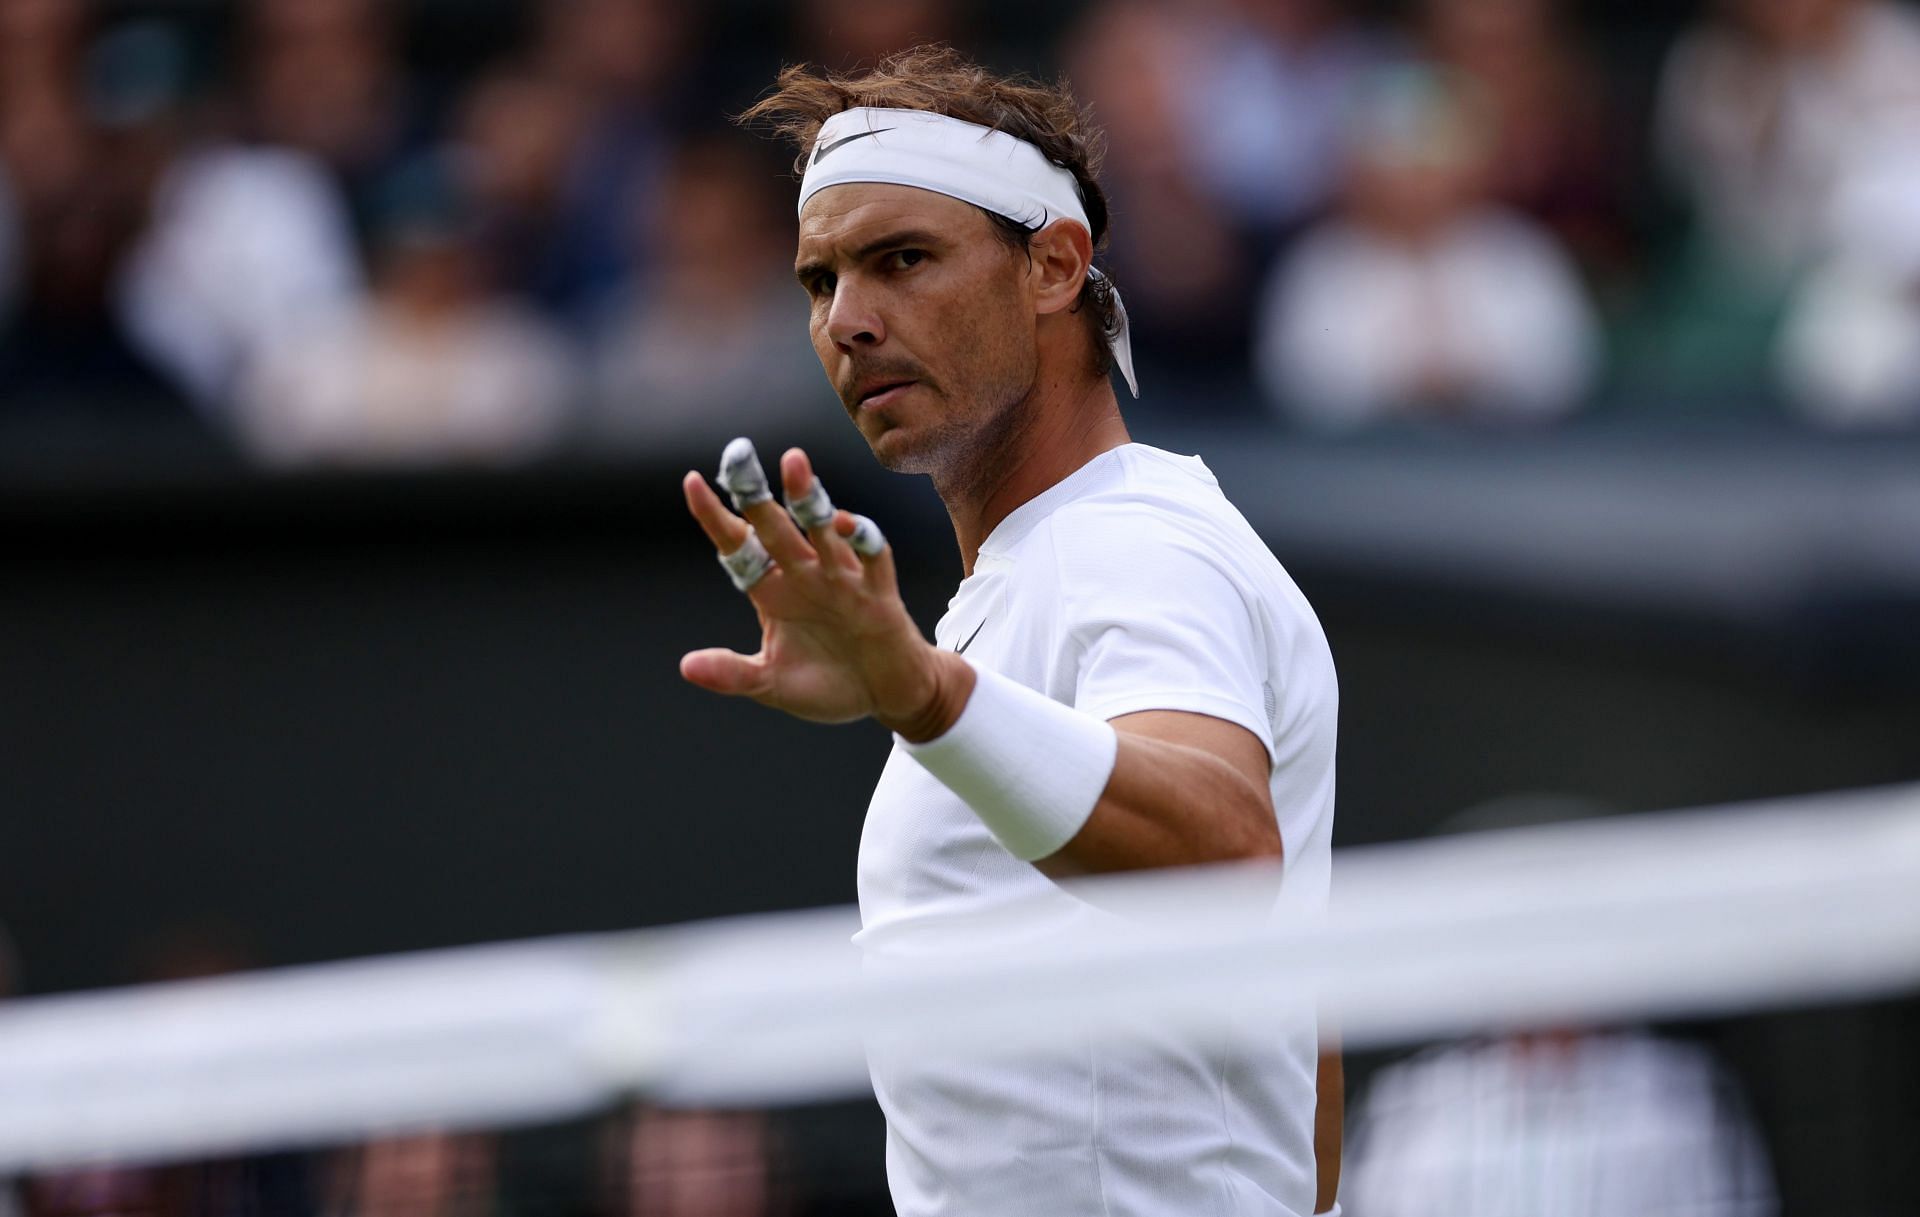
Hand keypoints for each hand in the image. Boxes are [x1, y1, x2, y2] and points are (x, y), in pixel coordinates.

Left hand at [680, 446, 970, 736]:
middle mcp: (804, 575)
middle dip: (754, 492)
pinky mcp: (878, 592)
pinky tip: (847, 525)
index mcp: (772, 592)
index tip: (692, 481)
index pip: (739, 546)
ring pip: (822, 529)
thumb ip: (732, 674)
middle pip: (774, 526)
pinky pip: (873, 557)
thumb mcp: (772, 685)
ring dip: (808, 497)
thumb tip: (686, 666)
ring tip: (793, 463)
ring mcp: (841, 579)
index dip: (716, 516)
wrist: (887, 697)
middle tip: (736, 454)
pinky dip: (863, 539)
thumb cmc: (830, 684)